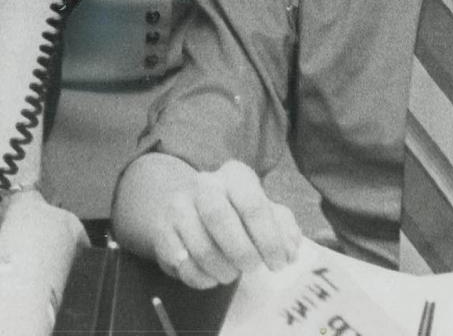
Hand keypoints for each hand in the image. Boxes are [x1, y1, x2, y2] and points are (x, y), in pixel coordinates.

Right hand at [152, 160, 300, 288]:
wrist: (187, 205)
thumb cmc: (236, 211)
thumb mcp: (263, 211)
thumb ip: (283, 228)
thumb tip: (290, 252)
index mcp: (235, 175)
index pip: (253, 205)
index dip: (269, 239)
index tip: (278, 263)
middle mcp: (205, 185)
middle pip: (220, 218)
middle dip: (242, 251)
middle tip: (253, 268)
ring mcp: (179, 207)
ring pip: (199, 245)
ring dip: (221, 268)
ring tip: (232, 273)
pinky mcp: (162, 232)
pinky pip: (181, 263)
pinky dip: (200, 277)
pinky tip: (212, 276)